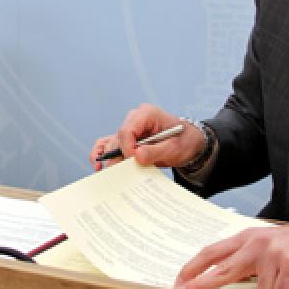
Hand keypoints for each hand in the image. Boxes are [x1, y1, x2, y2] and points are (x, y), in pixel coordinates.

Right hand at [89, 104, 206, 170]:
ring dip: (110, 158)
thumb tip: (136, 156)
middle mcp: (135, 119)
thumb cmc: (184, 141)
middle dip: (117, 156)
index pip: (127, 130)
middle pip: (118, 138)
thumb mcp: (174, 148)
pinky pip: (109, 143)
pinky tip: (98, 166)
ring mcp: (130, 129)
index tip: (134, 161)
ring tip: (107, 173)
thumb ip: (155, 151)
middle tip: (119, 174)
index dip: (127, 148)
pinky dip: (102, 154)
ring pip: (112, 143)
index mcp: (147, 114)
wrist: (189, 143)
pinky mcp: (128, 139)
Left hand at [173, 217, 288, 288]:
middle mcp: (258, 243)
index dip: (194, 267)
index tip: (179, 281)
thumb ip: (249, 257)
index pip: (214, 252)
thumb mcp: (272, 246)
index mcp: (250, 237)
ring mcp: (274, 253)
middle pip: (223, 269)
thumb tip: (222, 275)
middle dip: (203, 285)